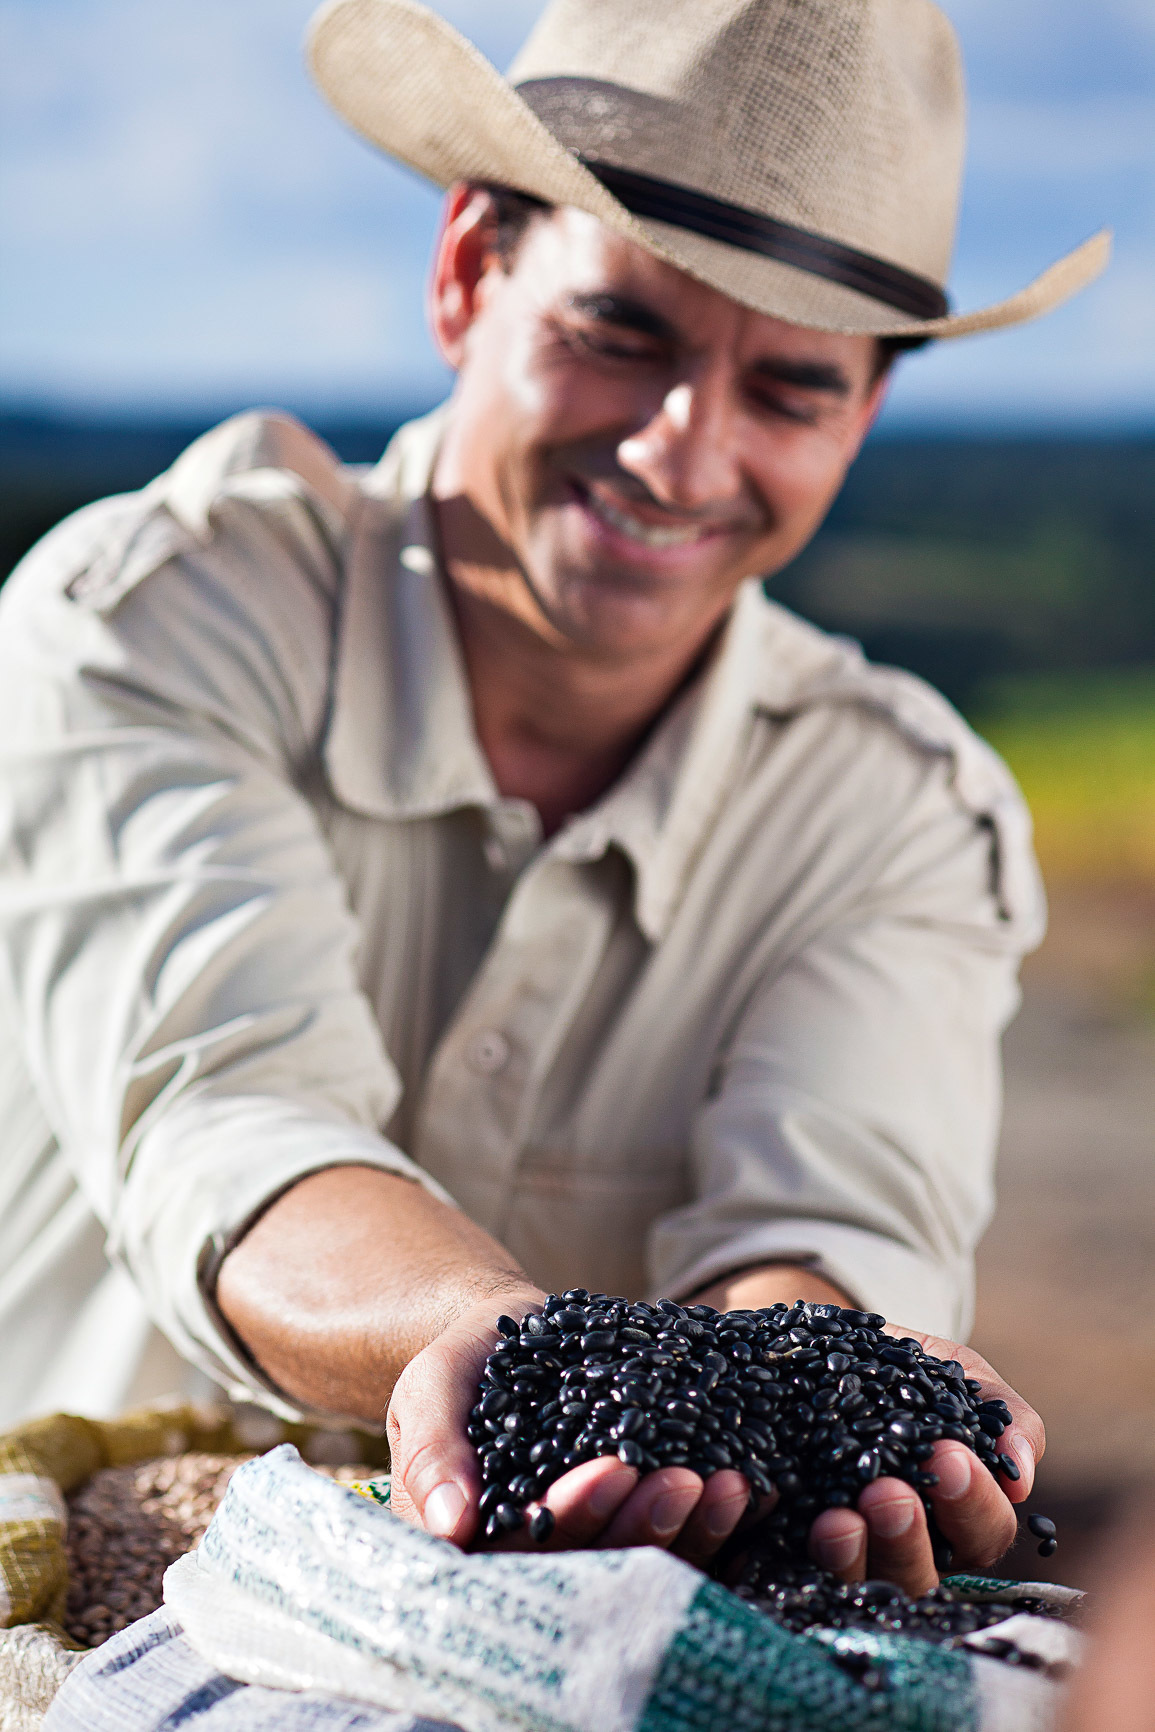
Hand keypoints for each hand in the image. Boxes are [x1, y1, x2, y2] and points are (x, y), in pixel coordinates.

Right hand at [386, 1293, 754, 1568]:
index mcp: (474, 1544)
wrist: (516, 1336)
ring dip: (690, 1531)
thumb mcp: (434, 1386)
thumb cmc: (465, 1363)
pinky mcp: (635, 1533)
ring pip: (643, 1563)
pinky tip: (750, 1496)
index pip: (524, 1550)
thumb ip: (433, 1447)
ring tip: (727, 1484)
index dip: (574, 1514)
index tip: (615, 1468)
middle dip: (641, 1524)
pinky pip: (681, 1548)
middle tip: (685, 1479)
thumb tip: (450, 1528)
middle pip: (593, 1565)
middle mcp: (532, 1563)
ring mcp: (591, 1549)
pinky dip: (717, 1530)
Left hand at [806, 1328, 1043, 1595]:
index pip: (983, 1536)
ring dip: (848, 1557)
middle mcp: (906, 1550)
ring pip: (853, 1586)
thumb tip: (1020, 1475)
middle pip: (919, 1578)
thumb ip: (1004, 1415)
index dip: (972, 1505)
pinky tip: (781, 1516)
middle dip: (906, 1539)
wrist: (825, 1349)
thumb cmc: (908, 1368)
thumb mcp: (959, 1375)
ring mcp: (847, 1557)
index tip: (949, 1457)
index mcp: (957, 1521)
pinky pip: (785, 1568)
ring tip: (836, 1519)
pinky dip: (780, 1549)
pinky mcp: (784, 1549)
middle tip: (887, 1493)